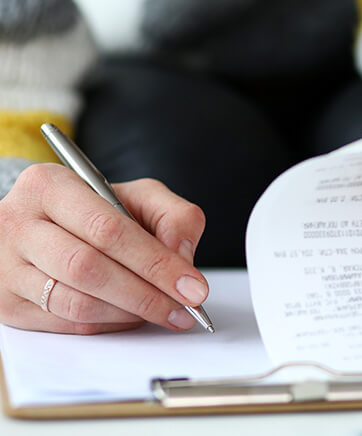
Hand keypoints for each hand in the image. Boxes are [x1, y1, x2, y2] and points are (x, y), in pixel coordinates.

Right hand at [0, 165, 207, 333]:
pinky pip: (66, 323)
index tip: (191, 286)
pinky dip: (109, 325)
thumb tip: (181, 257)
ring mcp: (7, 266)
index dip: (156, 262)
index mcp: (49, 186)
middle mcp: (18, 224)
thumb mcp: (138, 196)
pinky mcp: (7, 303)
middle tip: (184, 308)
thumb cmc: (97, 211)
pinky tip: (132, 316)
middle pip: (89, 268)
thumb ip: (173, 215)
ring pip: (76, 302)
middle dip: (146, 294)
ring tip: (163, 312)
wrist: (44, 227)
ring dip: (129, 313)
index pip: (108, 229)